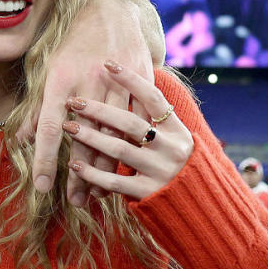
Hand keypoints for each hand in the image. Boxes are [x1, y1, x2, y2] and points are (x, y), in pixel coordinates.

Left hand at [20, 0, 157, 202]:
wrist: (112, 13)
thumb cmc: (72, 45)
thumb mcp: (48, 71)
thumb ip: (37, 108)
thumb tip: (22, 140)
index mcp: (60, 80)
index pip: (49, 128)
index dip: (46, 159)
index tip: (42, 187)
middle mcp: (88, 83)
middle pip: (84, 138)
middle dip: (79, 174)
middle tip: (74, 202)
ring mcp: (116, 84)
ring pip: (113, 135)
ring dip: (105, 168)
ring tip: (96, 195)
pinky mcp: (140, 84)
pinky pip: (136, 124)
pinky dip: (130, 148)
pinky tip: (123, 171)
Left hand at [63, 60, 193, 199]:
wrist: (200, 205)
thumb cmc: (175, 165)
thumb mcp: (173, 138)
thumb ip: (153, 119)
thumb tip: (126, 90)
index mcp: (176, 130)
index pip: (153, 98)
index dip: (131, 79)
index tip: (108, 63)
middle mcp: (171, 148)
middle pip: (130, 123)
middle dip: (99, 110)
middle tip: (73, 101)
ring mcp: (161, 171)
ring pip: (120, 150)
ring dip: (90, 138)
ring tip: (67, 128)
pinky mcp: (149, 193)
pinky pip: (115, 182)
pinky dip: (93, 173)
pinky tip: (75, 165)